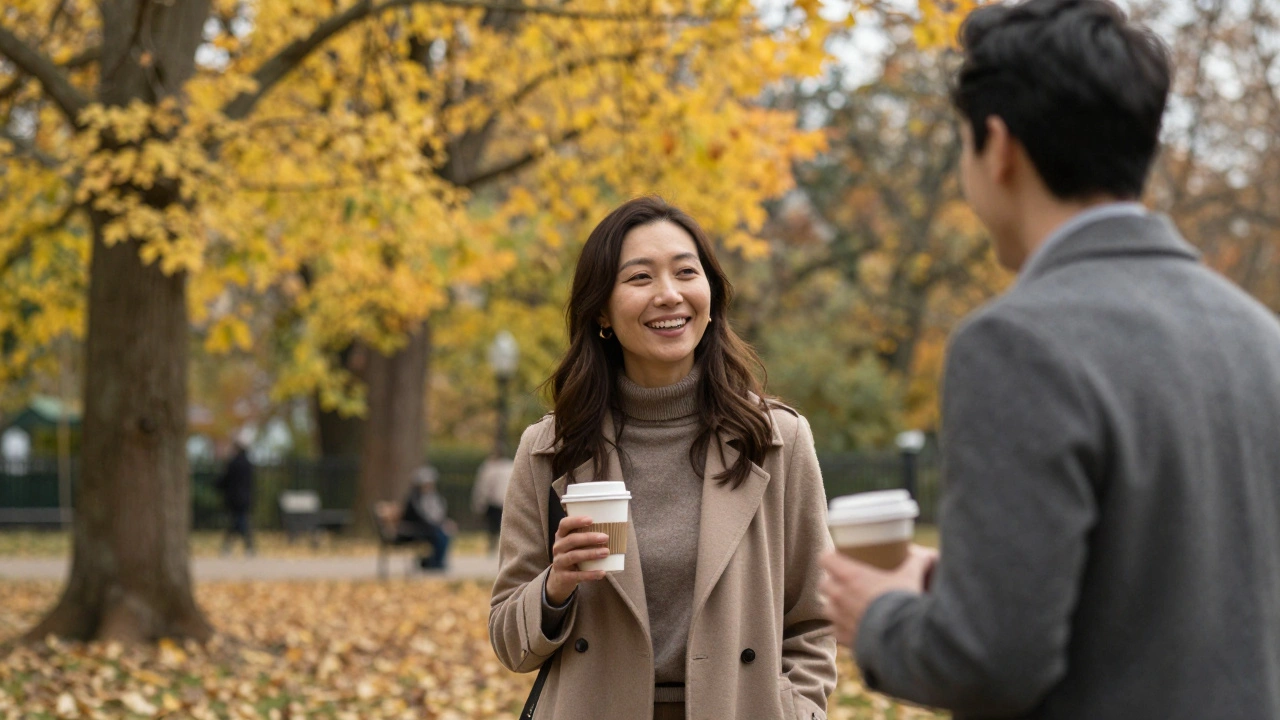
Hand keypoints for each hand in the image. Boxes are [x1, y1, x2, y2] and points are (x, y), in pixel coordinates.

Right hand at [545, 515, 609, 604]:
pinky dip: (591, 574)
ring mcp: (559, 562)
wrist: (559, 579)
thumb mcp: (574, 545)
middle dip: (589, 538)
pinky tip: (602, 572)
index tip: (591, 519)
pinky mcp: (563, 577)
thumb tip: (615, 528)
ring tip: (606, 552)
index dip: (576, 521)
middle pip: (572, 540)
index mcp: (561, 536)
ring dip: (591, 553)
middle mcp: (558, 547)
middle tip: (606, 537)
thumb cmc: (573, 555)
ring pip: (574, 556)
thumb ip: (586, 536)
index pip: (564, 524)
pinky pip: (577, 575)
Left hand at [819, 544, 938, 648]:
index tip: (838, 558)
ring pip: (827, 608)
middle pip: (824, 584)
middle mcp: (840, 596)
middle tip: (845, 582)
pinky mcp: (845, 637)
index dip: (831, 558)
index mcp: (851, 576)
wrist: (901, 639)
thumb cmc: (903, 603)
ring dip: (835, 606)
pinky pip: (836, 631)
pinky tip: (853, 627)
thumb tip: (928, 555)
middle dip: (833, 583)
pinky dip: (843, 628)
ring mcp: (839, 618)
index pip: (826, 559)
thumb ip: (917, 563)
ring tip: (848, 605)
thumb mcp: (911, 578)